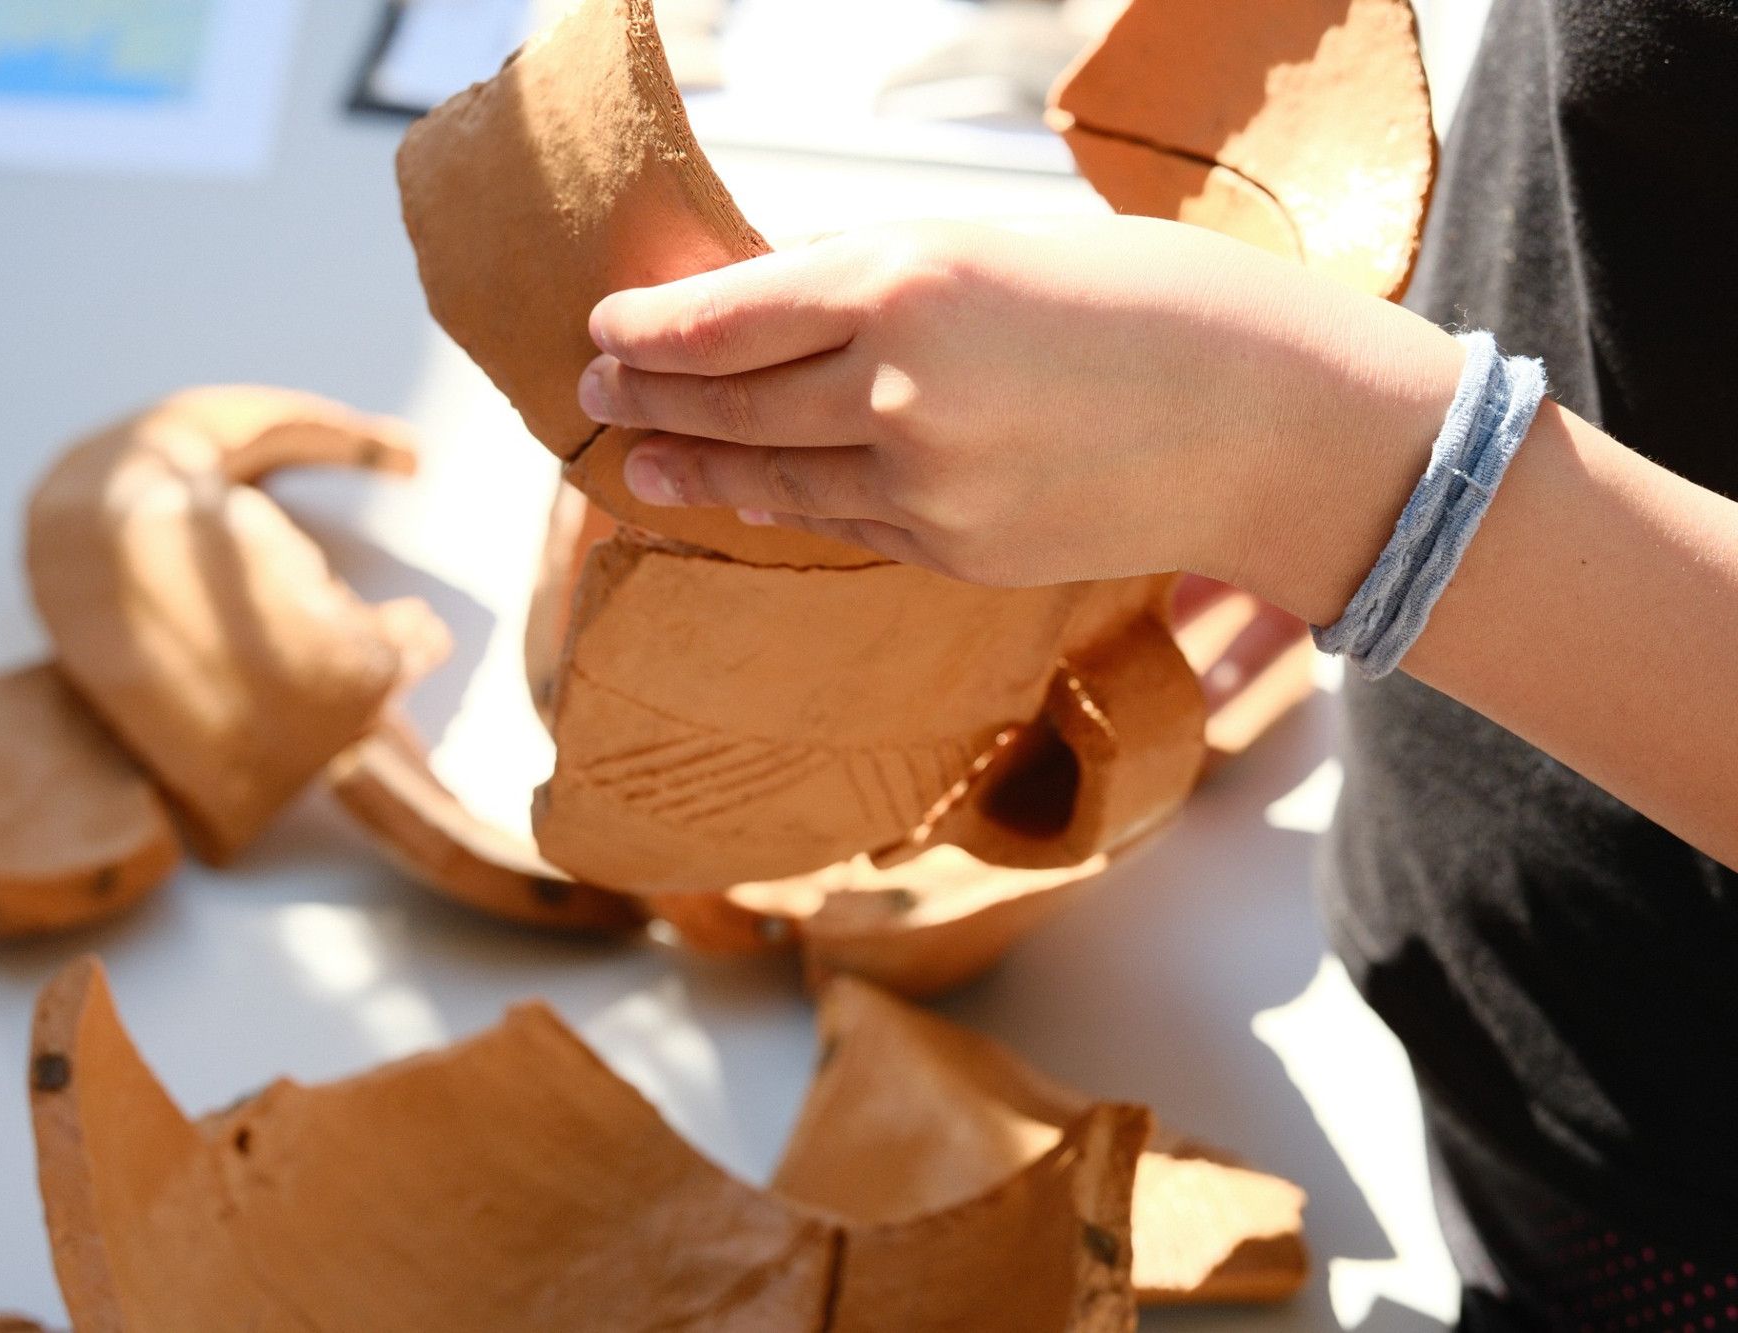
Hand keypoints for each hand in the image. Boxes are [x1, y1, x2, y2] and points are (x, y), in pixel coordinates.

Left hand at [579, 217, 1462, 622]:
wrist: (1276, 424)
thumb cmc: (1158, 303)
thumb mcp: (1002, 251)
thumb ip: (884, 287)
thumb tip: (775, 315)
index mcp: (912, 278)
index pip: (729, 314)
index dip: (652, 327)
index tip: (605, 328)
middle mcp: (899, 387)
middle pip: (733, 398)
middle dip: (652, 394)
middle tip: (596, 389)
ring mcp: (925, 484)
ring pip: (774, 475)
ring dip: (696, 464)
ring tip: (639, 457)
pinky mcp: (956, 552)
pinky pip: (848, 524)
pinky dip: (788, 506)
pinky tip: (753, 498)